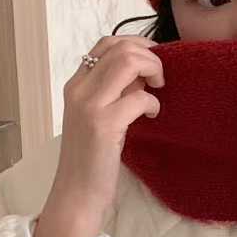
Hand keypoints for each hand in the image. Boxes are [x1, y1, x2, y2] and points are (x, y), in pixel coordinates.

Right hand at [37, 34, 164, 236]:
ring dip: (153, 70)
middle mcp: (78, 89)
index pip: (106, 43)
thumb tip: (144, 70)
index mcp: (76, 84)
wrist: (77, 193)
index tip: (153, 62)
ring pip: (128, 62)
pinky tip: (153, 115)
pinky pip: (140, 97)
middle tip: (160, 78)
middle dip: (150, 56)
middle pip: (121, 47)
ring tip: (158, 91)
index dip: (136, 45)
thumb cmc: (93, 157)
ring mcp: (89, 105)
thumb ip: (115, 90)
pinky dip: (153, 102)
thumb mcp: (99, 116)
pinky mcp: (103, 124)